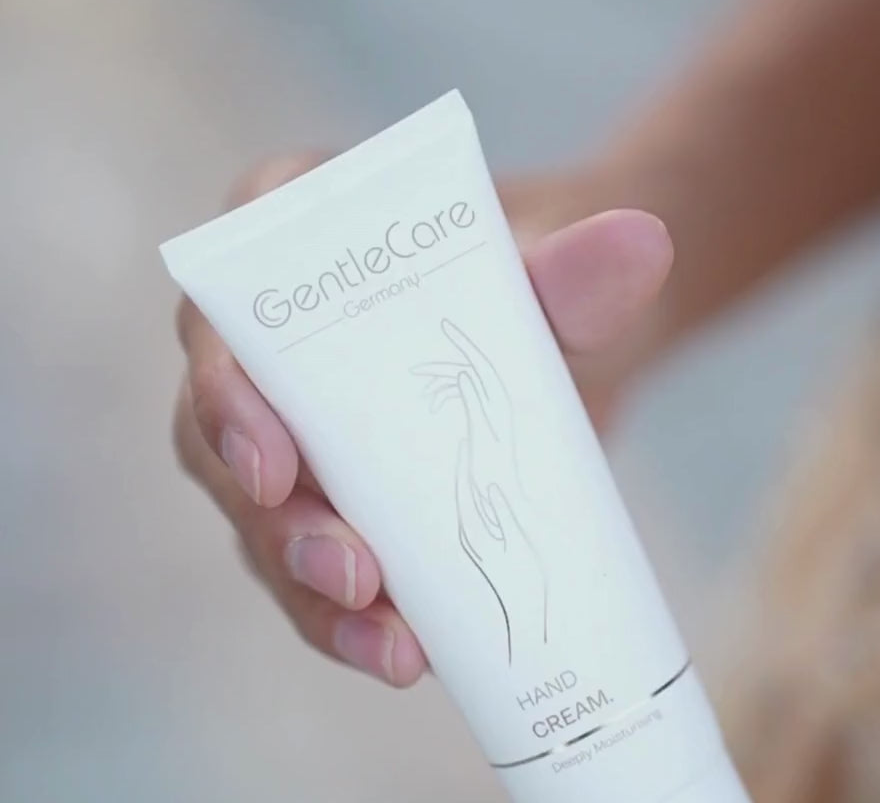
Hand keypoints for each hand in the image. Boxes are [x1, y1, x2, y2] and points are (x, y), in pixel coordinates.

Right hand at [172, 153, 672, 685]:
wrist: (574, 338)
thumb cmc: (536, 282)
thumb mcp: (556, 276)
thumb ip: (582, 265)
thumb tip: (641, 243)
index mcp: (295, 254)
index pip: (225, 302)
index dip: (223, 383)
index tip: (273, 456)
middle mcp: (270, 345)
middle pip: (222, 432)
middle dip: (276, 517)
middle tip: (353, 572)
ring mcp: (293, 428)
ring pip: (262, 516)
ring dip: (311, 587)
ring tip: (390, 642)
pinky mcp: (331, 496)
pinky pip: (313, 562)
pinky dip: (348, 616)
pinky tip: (404, 651)